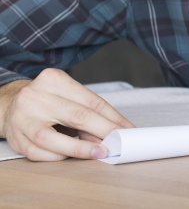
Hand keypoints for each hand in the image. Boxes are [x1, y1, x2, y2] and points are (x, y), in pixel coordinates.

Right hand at [0, 69, 133, 160]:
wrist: (10, 105)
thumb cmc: (47, 101)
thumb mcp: (68, 97)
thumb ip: (88, 112)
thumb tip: (112, 134)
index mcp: (54, 80)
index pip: (91, 101)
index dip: (113, 118)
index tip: (128, 130)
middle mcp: (35, 96)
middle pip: (76, 116)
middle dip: (102, 131)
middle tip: (117, 143)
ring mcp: (22, 118)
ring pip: (51, 138)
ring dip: (79, 149)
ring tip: (98, 153)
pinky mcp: (15, 138)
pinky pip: (38, 152)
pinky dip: (57, 156)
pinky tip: (68, 156)